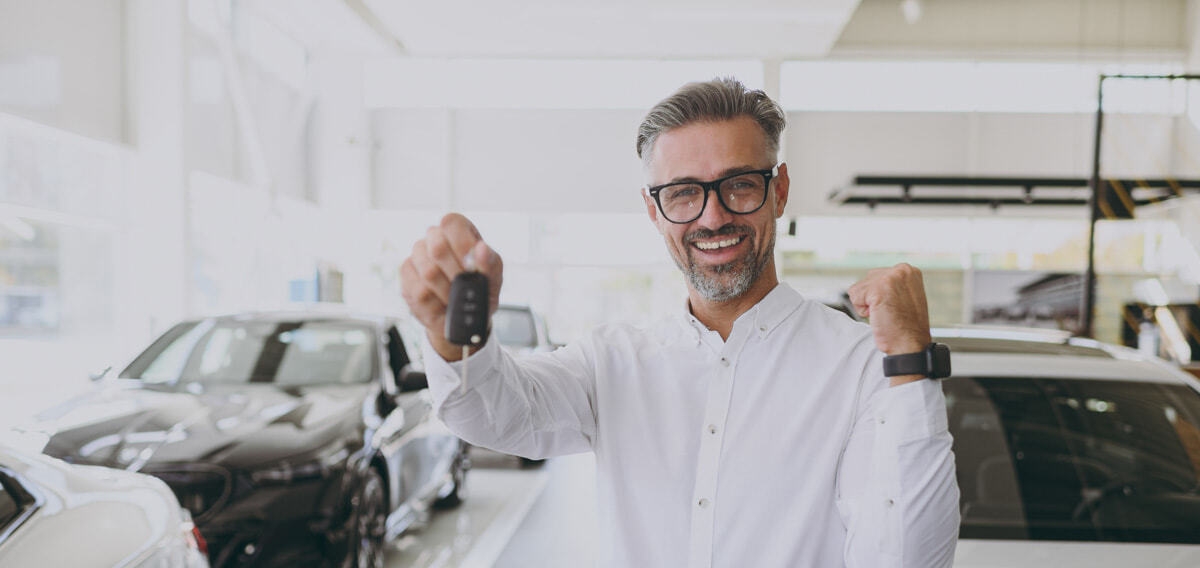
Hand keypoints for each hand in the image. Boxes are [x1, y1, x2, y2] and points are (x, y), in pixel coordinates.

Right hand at [400, 213, 503, 360]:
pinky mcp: (406, 276)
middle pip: (437, 248)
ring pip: (428, 273)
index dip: (461, 244)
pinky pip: (420, 291)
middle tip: (466, 287)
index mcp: (459, 230)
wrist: (465, 314)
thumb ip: (489, 262)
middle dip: (456, 274)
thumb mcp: (493, 277)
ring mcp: (417, 255)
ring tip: (456, 298)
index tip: (471, 266)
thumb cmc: (480, 289)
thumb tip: (481, 248)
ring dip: (448, 292)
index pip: (451, 223)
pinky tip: (443, 304)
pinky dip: (437, 304)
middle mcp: (434, 237)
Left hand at [846, 263, 931, 384]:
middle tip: (890, 312)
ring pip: (858, 289)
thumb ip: (891, 284)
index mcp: (909, 270)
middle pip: (865, 280)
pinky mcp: (879, 288)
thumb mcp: (904, 297)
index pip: (876, 276)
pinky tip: (880, 316)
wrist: (910, 346)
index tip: (895, 307)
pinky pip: (854, 297)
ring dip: (867, 305)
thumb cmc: (905, 327)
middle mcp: (901, 270)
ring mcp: (890, 278)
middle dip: (872, 299)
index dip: (879, 296)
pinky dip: (863, 311)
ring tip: (886, 314)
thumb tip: (870, 281)